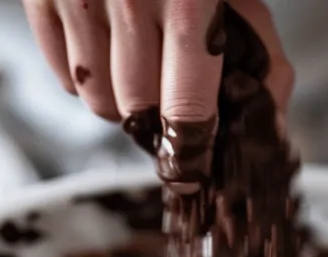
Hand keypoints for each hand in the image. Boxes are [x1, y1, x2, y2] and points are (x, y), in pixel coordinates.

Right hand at [21, 0, 291, 126]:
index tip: (195, 168)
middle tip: (172, 103)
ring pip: (94, 100)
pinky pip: (59, 74)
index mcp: (189, 2)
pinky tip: (108, 52)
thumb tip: (268, 129)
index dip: (192, 146)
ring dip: (121, 103)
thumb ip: (262, 61)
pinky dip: (85, 79)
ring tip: (142, 71)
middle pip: (138, 109)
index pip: (186, 105)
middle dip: (160, 119)